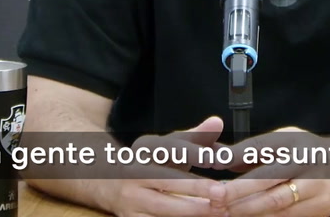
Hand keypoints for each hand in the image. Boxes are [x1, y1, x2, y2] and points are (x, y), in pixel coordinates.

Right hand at [98, 116, 231, 216]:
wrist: (108, 183)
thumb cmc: (152, 163)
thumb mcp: (169, 145)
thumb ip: (195, 136)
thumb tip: (218, 122)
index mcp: (144, 149)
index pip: (170, 149)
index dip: (193, 154)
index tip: (214, 159)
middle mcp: (134, 173)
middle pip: (166, 181)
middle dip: (195, 188)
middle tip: (222, 194)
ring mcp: (131, 199)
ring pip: (162, 208)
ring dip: (190, 211)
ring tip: (218, 212)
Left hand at [220, 128, 329, 216]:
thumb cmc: (308, 152)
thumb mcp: (284, 140)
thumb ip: (253, 150)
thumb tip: (218, 157)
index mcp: (296, 144)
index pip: (263, 148)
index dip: (238, 157)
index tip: (214, 164)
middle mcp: (307, 166)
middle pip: (270, 182)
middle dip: (240, 193)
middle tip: (215, 198)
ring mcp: (316, 191)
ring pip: (278, 205)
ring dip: (249, 211)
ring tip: (225, 212)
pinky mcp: (320, 211)